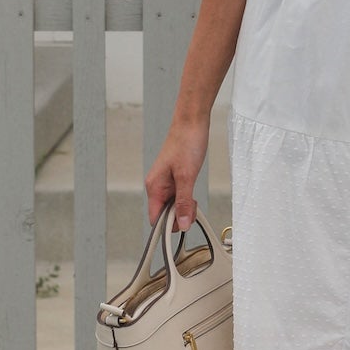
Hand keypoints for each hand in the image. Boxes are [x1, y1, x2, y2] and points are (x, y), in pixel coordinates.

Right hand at [145, 112, 211, 231]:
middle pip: (165, 214)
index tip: (183, 224)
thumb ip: (183, 202)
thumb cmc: (186, 144)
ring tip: (195, 199)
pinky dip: (187, 200)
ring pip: (173, 206)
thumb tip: (182, 224)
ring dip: (185, 207)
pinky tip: (194, 195)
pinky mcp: (175, 179)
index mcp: (154, 187)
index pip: (155, 219)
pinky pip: (179, 197)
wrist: (192, 123)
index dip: (168, 226)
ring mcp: (166, 183)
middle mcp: (157, 187)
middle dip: (180, 216)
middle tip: (193, 207)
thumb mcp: (187, 176)